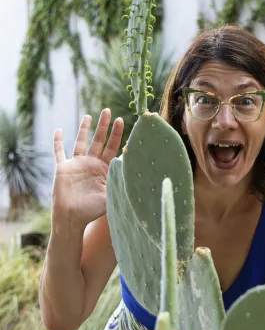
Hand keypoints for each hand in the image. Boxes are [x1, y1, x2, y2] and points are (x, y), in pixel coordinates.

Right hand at [51, 108, 123, 227]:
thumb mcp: (112, 195)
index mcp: (105, 169)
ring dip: (84, 128)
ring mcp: (77, 164)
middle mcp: (92, 164)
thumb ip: (122, 183)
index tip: (122, 120)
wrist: (72, 218)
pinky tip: (58, 130)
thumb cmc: (93, 210)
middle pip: (99, 140)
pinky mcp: (63, 168)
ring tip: (89, 115)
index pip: (113, 147)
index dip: (117, 134)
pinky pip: (59, 152)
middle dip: (104, 126)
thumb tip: (140, 176)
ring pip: (81, 142)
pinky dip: (58, 142)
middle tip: (108, 111)